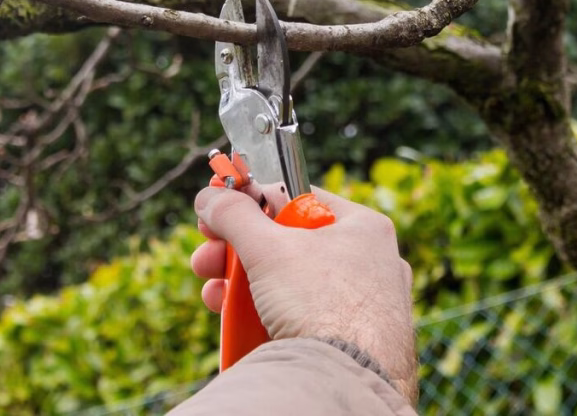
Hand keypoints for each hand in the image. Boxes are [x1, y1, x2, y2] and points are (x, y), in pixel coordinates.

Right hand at [192, 185, 416, 399]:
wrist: (347, 379)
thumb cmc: (323, 305)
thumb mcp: (269, 249)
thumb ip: (235, 215)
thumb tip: (212, 196)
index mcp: (363, 227)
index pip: (298, 199)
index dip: (253, 202)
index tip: (219, 208)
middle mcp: (370, 262)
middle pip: (289, 244)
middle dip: (237, 252)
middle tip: (206, 259)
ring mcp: (363, 305)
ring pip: (291, 284)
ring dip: (243, 287)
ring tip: (214, 297)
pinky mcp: (352, 341)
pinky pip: (304, 318)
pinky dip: (267, 317)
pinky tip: (238, 324)